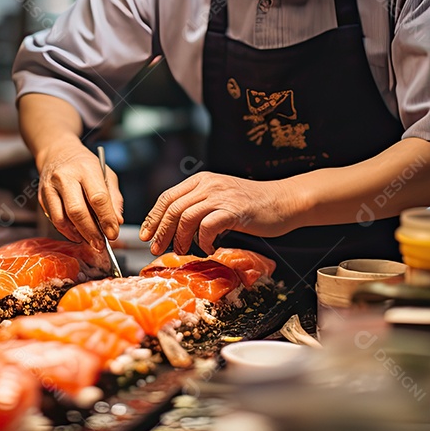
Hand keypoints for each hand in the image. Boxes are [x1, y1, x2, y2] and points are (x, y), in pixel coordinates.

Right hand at [37, 140, 123, 247]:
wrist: (57, 152)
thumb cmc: (85, 165)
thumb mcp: (106, 173)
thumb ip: (114, 198)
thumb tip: (116, 221)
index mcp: (86, 169)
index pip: (98, 198)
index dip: (106, 219)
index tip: (114, 233)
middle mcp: (65, 177)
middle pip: (77, 211)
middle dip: (91, 232)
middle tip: (101, 245)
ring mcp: (50, 187)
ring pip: (62, 219)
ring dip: (78, 234)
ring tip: (90, 241)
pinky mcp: (42, 197)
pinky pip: (54, 219)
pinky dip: (67, 231)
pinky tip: (78, 234)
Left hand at [139, 172, 289, 254]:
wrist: (284, 201)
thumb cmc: (252, 205)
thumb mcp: (220, 198)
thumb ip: (199, 206)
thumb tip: (175, 227)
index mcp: (201, 180)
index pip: (167, 197)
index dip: (153, 217)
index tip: (146, 234)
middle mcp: (208, 184)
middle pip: (172, 208)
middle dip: (160, 231)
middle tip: (156, 248)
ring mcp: (221, 196)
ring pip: (185, 217)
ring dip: (180, 238)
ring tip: (183, 250)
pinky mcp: (234, 210)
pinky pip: (207, 226)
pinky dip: (203, 240)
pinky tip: (209, 247)